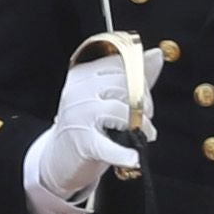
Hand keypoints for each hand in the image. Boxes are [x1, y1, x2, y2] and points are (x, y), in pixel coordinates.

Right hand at [23, 37, 153, 213]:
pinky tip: (134, 158)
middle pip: (123, 86)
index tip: (143, 97)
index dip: (139, 80)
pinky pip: (110, 146)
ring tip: (145, 135)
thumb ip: (132, 76)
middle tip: (146, 118)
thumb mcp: (105, 97)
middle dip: (144, 103)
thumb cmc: (86, 125)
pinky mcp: (83, 143)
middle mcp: (77, 91)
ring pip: (121, 111)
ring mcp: (78, 116)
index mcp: (81, 75)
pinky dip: (125, 154)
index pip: (119, 65)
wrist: (57, 159)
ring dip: (142, 126)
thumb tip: (156, 54)